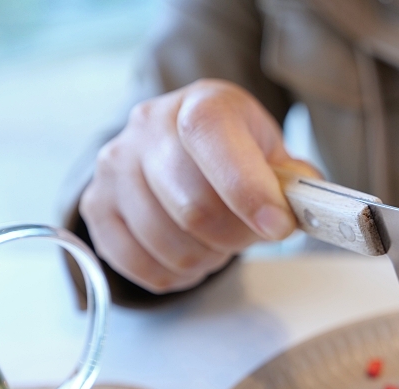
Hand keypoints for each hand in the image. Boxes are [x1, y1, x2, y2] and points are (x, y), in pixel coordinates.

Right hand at [80, 79, 321, 293]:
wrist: (182, 147)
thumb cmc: (237, 154)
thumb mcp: (273, 155)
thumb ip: (294, 183)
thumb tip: (302, 211)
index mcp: (202, 104)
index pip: (211, 136)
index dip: (248, 190)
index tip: (278, 227)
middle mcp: (148, 126)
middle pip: (192, 205)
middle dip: (235, 237)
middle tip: (252, 235)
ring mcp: (114, 165)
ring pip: (166, 240)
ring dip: (206, 257)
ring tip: (221, 242)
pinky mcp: (96, 205)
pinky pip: (135, 262)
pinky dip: (175, 273)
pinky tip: (193, 256)